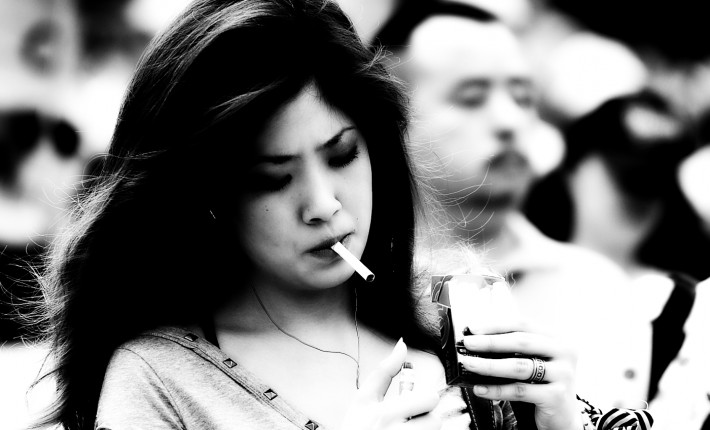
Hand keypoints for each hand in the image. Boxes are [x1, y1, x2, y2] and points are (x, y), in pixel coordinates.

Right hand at [341, 338, 441, 429]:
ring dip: (424, 428)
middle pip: (436, 419)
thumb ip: (385, 371)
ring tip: (406, 428)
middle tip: (409, 417)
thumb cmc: (356, 427)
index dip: (424, 397)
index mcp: (386, 414)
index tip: (413, 401)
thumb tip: (402, 346)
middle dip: (425, 415)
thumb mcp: (364, 398)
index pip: (429, 398)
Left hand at [459, 301, 580, 429]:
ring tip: (469, 364)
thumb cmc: (542, 384)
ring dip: (489, 365)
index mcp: (556, 338)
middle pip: (521, 342)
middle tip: (468, 344)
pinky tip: (480, 389)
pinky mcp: (557, 396)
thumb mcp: (533, 360)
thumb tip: (477, 341)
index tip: (472, 329)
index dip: (496, 325)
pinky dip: (496, 390)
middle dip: (490, 342)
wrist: (563, 416)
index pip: (523, 325)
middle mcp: (564, 352)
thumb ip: (513, 349)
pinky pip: (520, 391)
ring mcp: (563, 374)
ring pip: (519, 367)